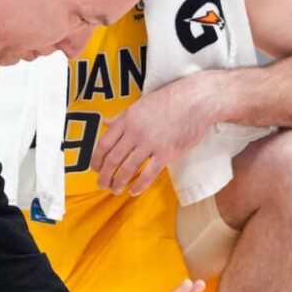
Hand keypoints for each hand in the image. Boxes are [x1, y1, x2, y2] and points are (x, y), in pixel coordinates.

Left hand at [92, 79, 215, 195]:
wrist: (196, 100)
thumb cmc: (170, 100)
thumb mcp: (141, 104)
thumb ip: (122, 116)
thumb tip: (106, 123)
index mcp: (127, 120)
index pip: (104, 144)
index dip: (96, 159)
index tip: (95, 169)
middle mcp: (135, 132)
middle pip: (113, 159)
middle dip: (105, 176)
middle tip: (102, 184)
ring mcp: (150, 143)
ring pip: (128, 169)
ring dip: (119, 182)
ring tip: (115, 190)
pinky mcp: (166, 153)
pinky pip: (148, 174)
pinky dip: (139, 185)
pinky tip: (134, 191)